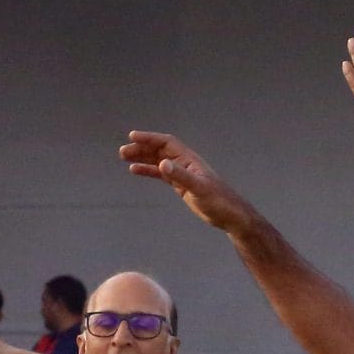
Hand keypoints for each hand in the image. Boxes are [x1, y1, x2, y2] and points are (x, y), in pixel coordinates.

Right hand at [117, 131, 254, 232]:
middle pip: (159, 150)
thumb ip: (180, 176)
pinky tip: (136, 171)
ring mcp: (183, 174)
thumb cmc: (218, 201)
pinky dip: (148, 171)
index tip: (132, 137)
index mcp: (189, 160)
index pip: (166, 143)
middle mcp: (185, 163)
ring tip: (124, 158)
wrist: (230, 215)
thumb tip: (162, 164)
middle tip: (122, 152)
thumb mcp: (198, 189)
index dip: (149, 138)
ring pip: (158, 161)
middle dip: (141, 148)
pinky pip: (161, 174)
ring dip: (142, 158)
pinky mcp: (182, 185)